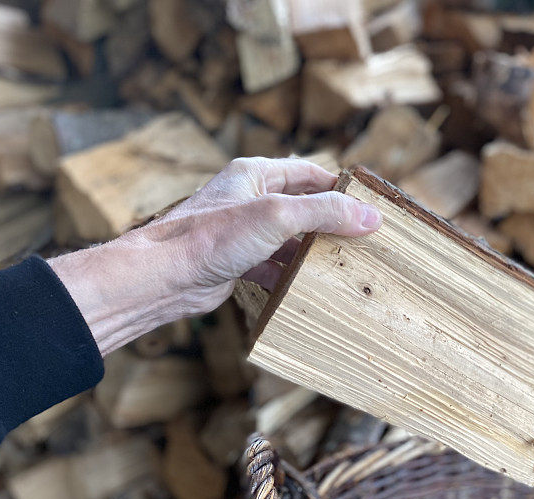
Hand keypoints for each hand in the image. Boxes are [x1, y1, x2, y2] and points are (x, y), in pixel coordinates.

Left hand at [48, 158, 381, 354]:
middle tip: (363, 241)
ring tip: (344, 266)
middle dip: (331, 224)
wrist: (163, 278)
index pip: (311, 174)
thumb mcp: (277, 216)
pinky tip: (309, 288)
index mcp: (255, 175)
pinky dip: (292, 276)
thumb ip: (325, 212)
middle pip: (304, 207)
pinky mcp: (237, 262)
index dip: (341, 189)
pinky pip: (275, 265)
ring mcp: (243, 232)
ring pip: (291, 239)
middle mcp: (250, 199)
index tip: (369, 208)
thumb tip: (370, 216)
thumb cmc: (210, 237)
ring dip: (313, 252)